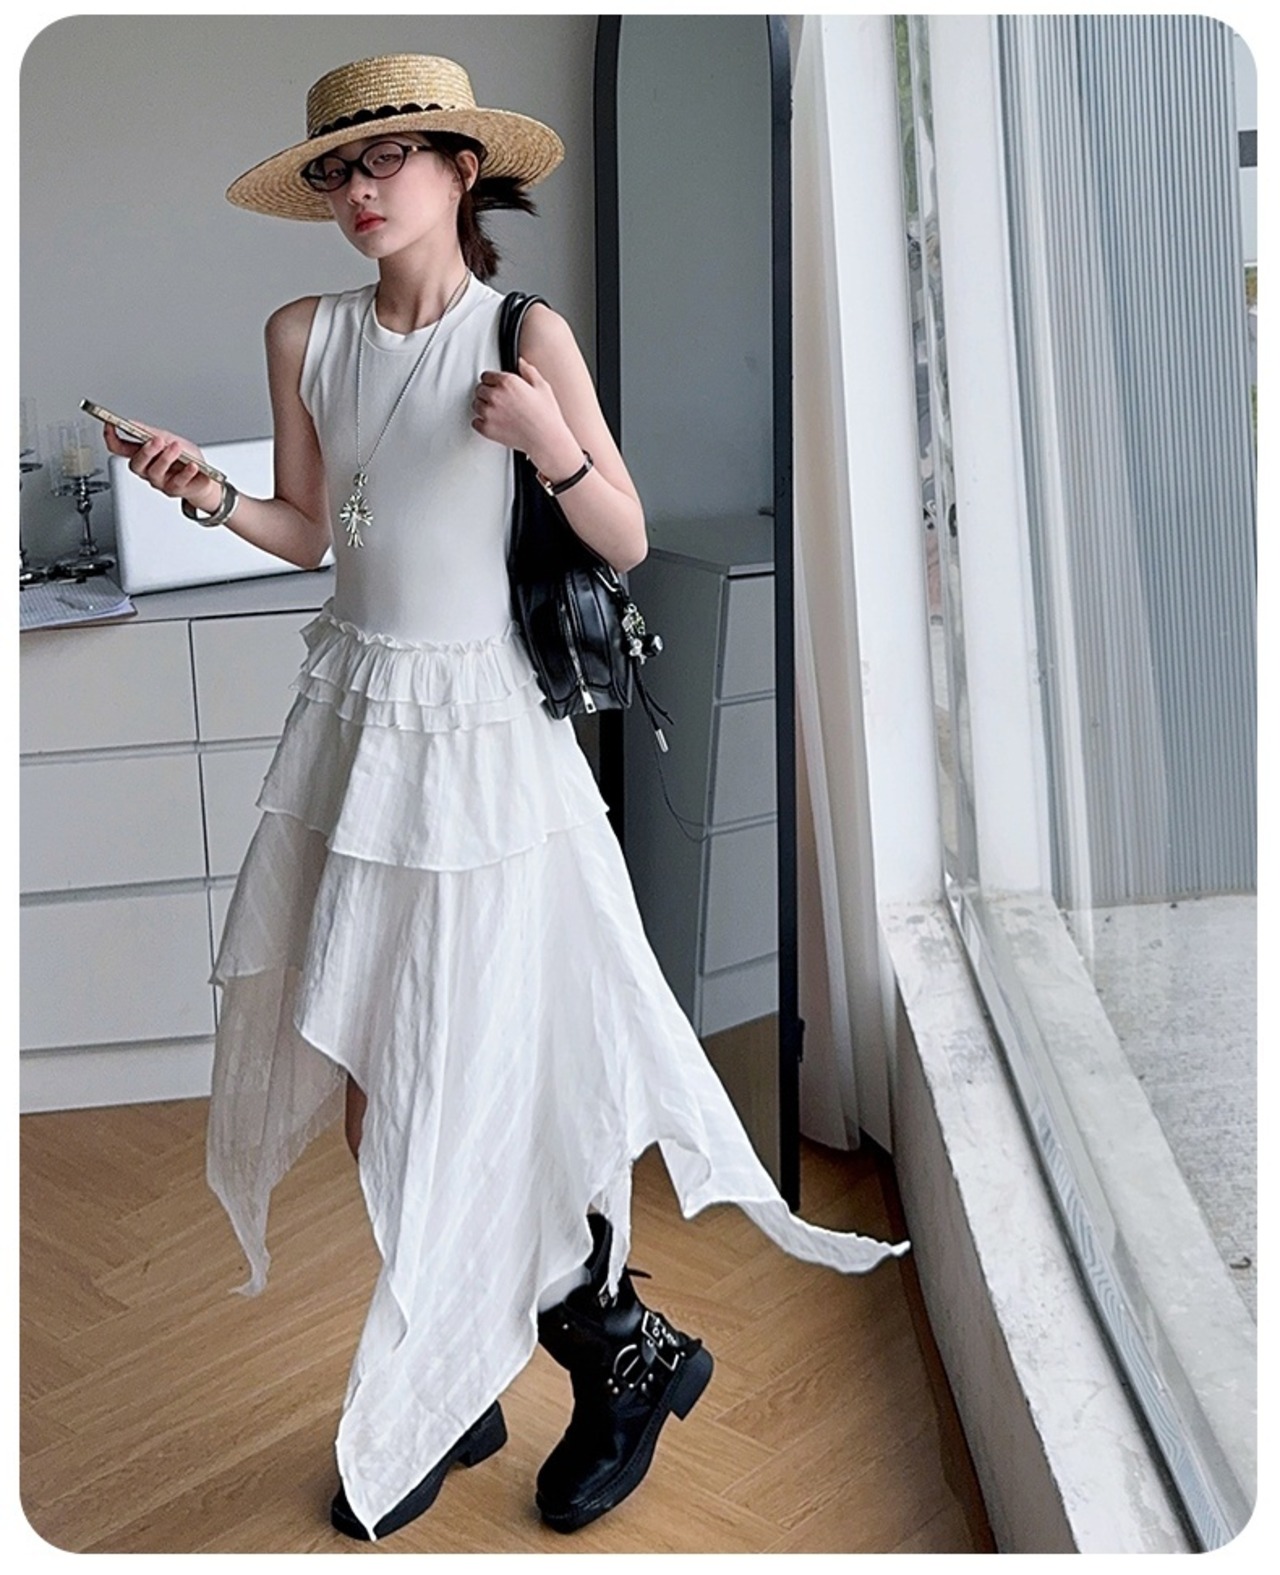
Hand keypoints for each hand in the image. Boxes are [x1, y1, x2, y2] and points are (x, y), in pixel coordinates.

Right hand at [102, 421, 221, 512]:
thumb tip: (132, 424)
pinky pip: (178, 482)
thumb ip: (151, 433)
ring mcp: (160, 482)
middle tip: (157, 441)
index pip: (119, 448)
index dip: (111, 437)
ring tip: (176, 448)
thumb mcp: (170, 439)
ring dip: (166, 458)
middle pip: (136, 464)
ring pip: (155, 473)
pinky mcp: (175, 490)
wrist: (205, 476)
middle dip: (146, 452)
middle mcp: (147, 470)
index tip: (110, 425)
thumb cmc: (185, 457)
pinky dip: (186, 473)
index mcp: (142, 455)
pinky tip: (192, 465)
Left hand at [471, 357, 579, 475]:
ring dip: (483, 407)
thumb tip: (521, 362)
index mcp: (507, 382)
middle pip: (479, 389)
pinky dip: (481, 423)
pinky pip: (475, 422)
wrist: (546, 439)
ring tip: (497, 413)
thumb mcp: (542, 387)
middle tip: (499, 401)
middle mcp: (495, 395)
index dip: (492, 381)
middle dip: (487, 393)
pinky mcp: (487, 429)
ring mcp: (489, 413)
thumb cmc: (546, 416)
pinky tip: (493, 423)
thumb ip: (528, 371)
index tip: (496, 386)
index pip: (486, 375)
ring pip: (476, 405)